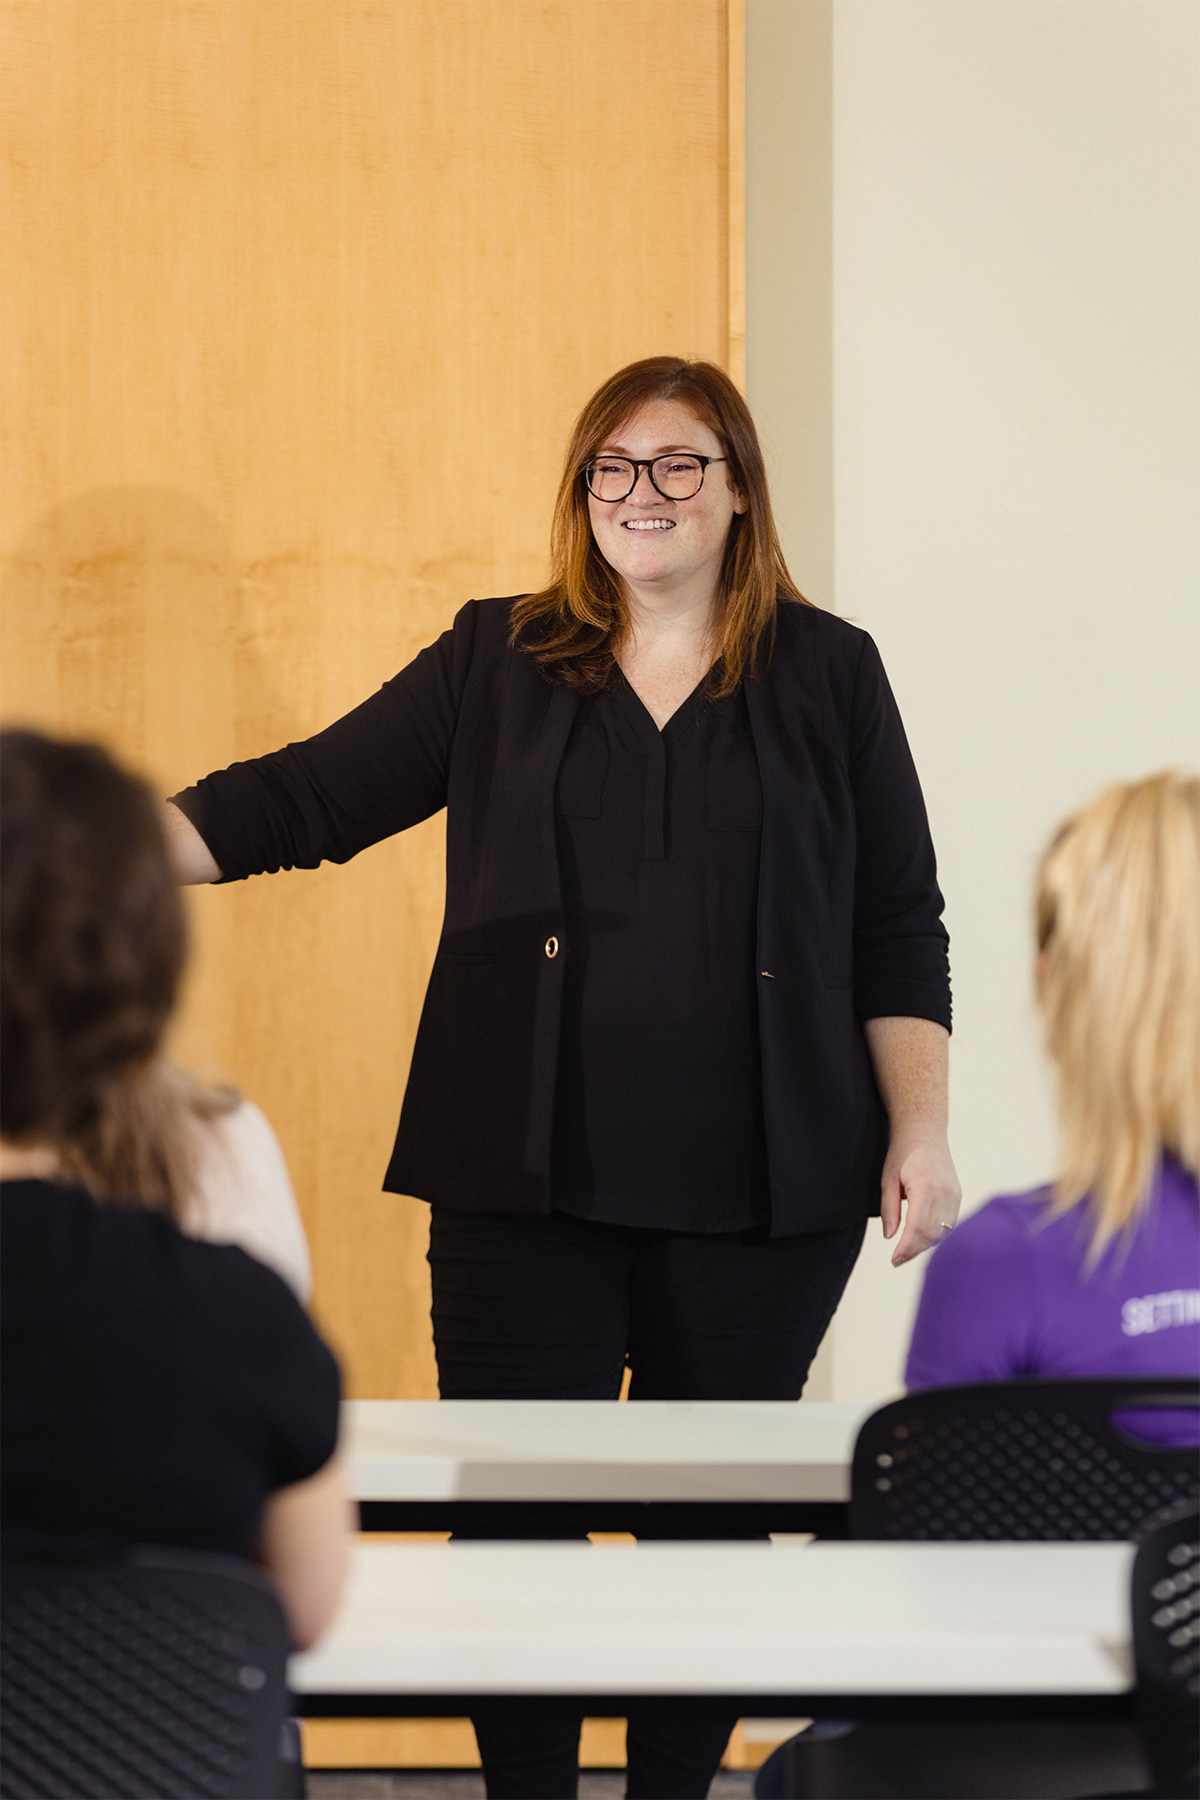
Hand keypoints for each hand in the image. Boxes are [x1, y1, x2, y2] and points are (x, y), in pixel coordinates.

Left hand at [880, 1127, 961, 1266]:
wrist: (925, 1132)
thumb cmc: (903, 1152)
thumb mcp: (888, 1179)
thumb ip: (889, 1209)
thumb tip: (890, 1237)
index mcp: (924, 1187)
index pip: (916, 1227)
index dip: (906, 1248)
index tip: (894, 1260)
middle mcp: (943, 1192)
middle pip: (931, 1233)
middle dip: (913, 1250)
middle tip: (898, 1260)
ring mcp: (954, 1194)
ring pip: (942, 1231)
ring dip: (925, 1245)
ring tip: (907, 1252)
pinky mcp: (958, 1195)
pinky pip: (949, 1223)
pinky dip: (936, 1235)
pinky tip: (922, 1239)